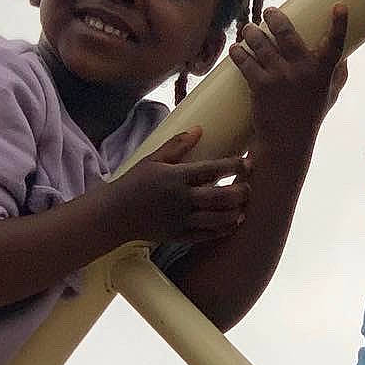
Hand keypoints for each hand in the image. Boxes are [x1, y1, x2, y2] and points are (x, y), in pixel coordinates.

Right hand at [104, 128, 248, 243]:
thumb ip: (177, 145)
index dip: (233, 166)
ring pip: (216, 219)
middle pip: (219, 197)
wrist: (115, 214)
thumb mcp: (153, 159)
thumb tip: (199, 129)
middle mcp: (180, 199)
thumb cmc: (135, 183)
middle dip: (240, 192)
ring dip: (234, 213)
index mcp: (175, 177)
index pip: (211, 169)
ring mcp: (180, 220)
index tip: (248, 162)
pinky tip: (233, 222)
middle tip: (250, 187)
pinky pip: (206, 235)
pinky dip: (222, 230)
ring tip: (243, 206)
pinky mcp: (178, 235)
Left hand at [229, 3, 348, 151]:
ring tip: (248, 30)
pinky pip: (246, 61)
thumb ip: (337, 75)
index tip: (340, 6)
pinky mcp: (260, 86)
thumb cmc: (309, 117)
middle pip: (287, 33)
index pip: (336, 44)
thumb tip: (345, 56)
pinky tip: (236, 49)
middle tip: (268, 13)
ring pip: (262, 43)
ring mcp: (280, 77)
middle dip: (274, 17)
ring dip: (252, 33)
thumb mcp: (329, 96)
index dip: (340, 24)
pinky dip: (239, 52)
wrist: (286, 144)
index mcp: (323, 73)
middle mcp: (303, 71)